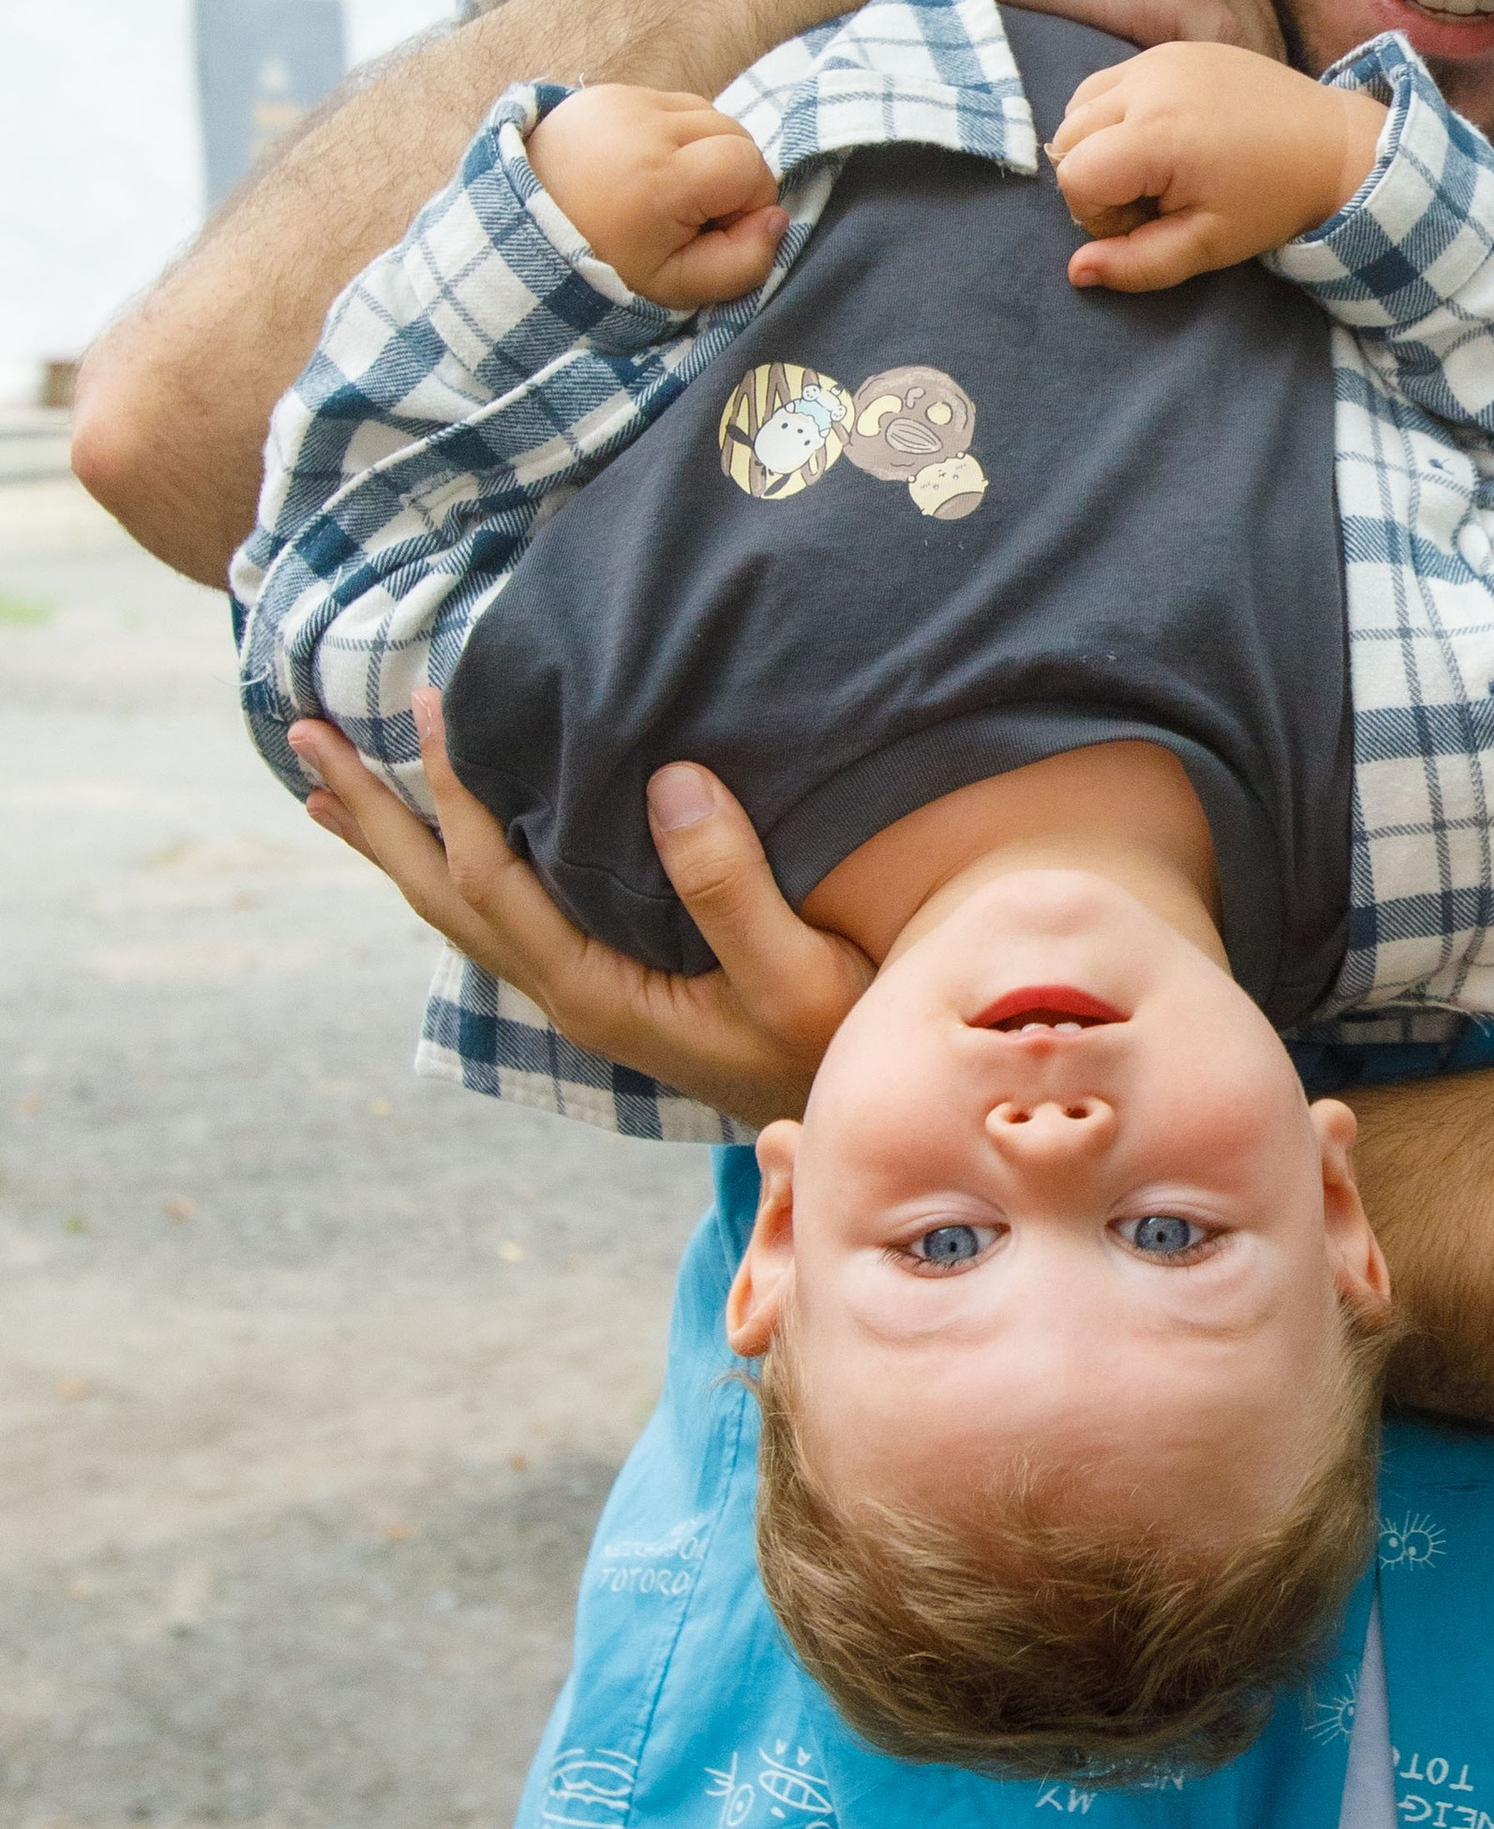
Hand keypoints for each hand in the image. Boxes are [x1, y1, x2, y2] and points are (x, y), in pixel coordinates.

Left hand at [286, 695, 868, 1126]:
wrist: (857, 1126)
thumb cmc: (837, 1046)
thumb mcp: (797, 972)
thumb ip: (730, 886)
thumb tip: (668, 778)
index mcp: (596, 990)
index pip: (492, 880)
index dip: (454, 791)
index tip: (431, 702)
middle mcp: (570, 994)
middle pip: (441, 897)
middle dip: (371, 817)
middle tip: (301, 738)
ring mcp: (583, 994)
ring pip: (460, 910)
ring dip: (396, 843)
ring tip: (332, 788)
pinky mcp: (607, 985)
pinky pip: (500, 914)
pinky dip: (452, 866)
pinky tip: (448, 844)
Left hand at [525, 85, 785, 310]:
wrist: (518, 234)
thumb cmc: (602, 267)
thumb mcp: (677, 289)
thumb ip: (742, 263)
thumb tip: (777, 219)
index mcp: (660, 178)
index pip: (748, 165)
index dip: (746, 202)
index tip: (711, 231)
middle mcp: (642, 126)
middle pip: (733, 131)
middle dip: (729, 174)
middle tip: (690, 214)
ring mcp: (621, 100)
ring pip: (705, 113)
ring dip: (702, 150)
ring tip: (666, 190)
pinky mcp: (605, 91)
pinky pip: (667, 103)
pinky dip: (670, 134)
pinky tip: (642, 167)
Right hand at [1049, 44, 1388, 293]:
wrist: (1330, 144)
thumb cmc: (1270, 201)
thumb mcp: (1206, 246)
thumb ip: (1137, 264)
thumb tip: (1077, 271)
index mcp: (1156, 134)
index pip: (1074, 175)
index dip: (1098, 213)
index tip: (1146, 221)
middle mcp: (1148, 83)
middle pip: (1067, 138)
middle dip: (1095, 179)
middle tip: (1153, 198)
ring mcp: (1158, 59)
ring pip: (1080, 105)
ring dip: (1099, 144)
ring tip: (1155, 168)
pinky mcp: (1171, 49)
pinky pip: (1111, 82)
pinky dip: (1117, 114)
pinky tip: (1164, 138)